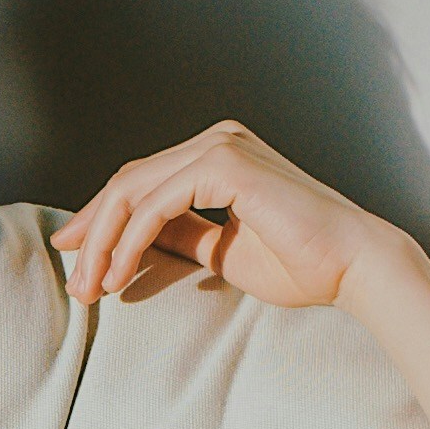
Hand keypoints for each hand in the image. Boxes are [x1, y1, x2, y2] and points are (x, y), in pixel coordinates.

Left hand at [51, 124, 395, 314]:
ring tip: (92, 287)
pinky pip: (156, 204)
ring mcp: (220, 146)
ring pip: (133, 192)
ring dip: (104, 243)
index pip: (141, 183)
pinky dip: (129, 241)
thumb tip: (131, 241)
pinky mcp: (226, 165)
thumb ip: (180, 236)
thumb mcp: (221, 250)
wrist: (352, 265)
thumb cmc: (301, 263)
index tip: (76, 261)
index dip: (101, 222)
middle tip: (77, 285)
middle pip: (128, 182)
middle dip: (93, 235)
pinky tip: (119, 273)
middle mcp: (216, 141)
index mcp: (217, 155)